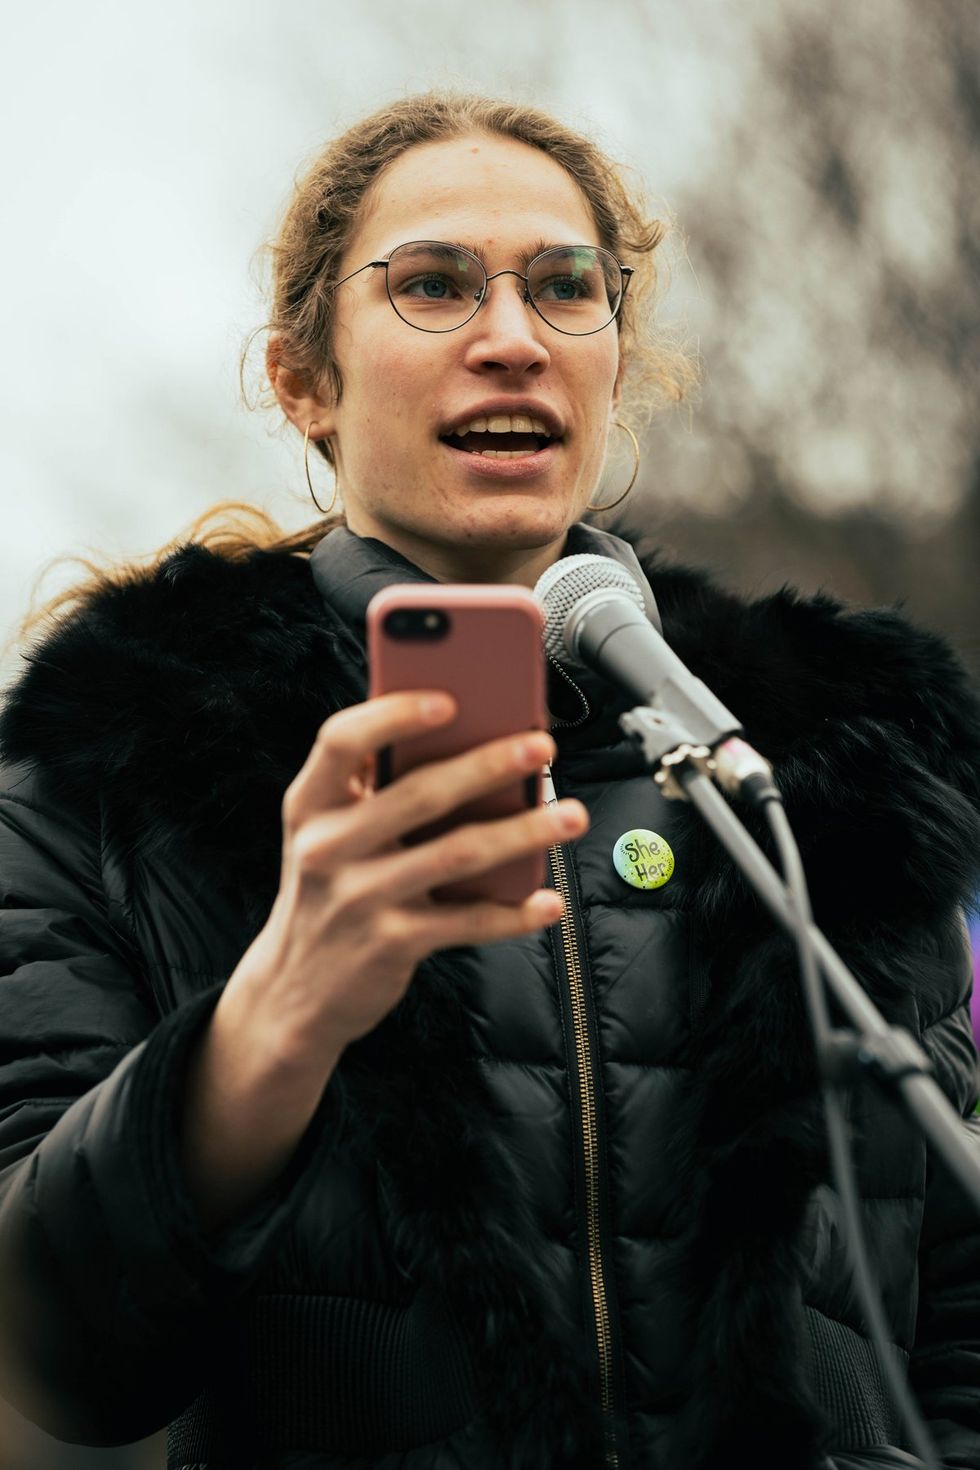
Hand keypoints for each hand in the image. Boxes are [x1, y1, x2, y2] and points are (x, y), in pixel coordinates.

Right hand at [182, 691, 586, 1229]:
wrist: (293, 991)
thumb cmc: (331, 887)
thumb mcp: (328, 831)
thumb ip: (373, 784)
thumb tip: (464, 731)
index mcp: (310, 804)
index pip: (340, 741)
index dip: (392, 715)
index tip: (448, 700)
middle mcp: (327, 847)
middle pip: (417, 794)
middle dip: (489, 765)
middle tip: (540, 747)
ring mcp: (358, 899)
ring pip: (456, 854)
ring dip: (523, 831)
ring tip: (569, 815)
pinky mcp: (389, 946)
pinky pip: (466, 922)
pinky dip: (514, 911)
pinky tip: (548, 900)